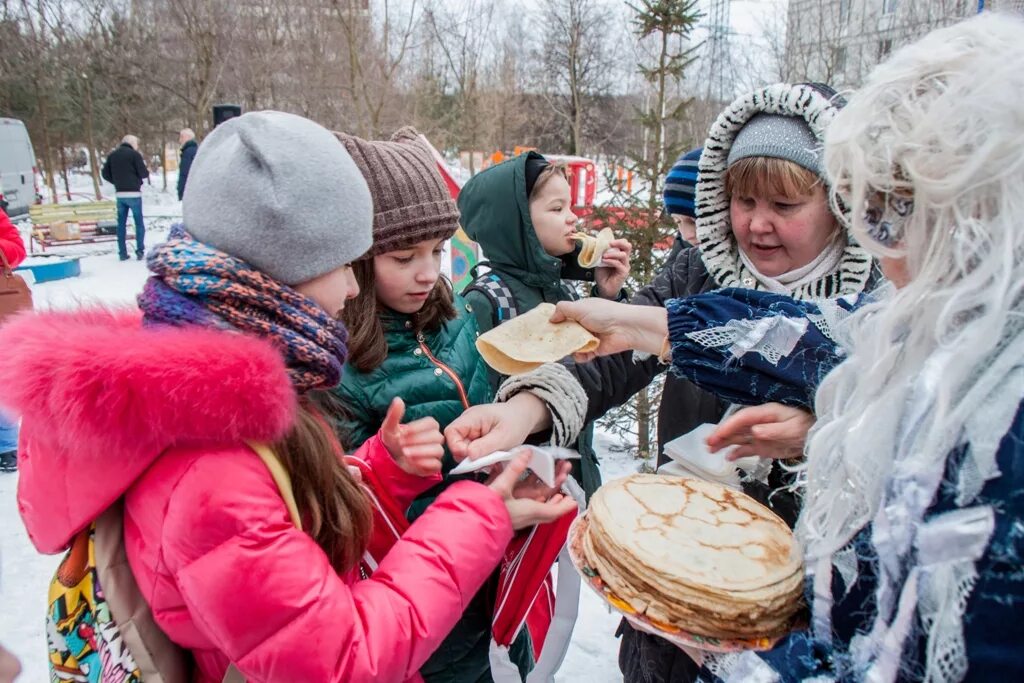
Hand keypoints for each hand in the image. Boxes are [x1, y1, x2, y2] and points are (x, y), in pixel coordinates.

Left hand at [379, 397, 444, 475]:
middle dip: (418, 440)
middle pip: (436, 437)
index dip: (418, 428)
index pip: (432, 423)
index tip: (404, 431)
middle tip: (402, 443)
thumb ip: (394, 414)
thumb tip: (398, 399)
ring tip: (405, 453)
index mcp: (429, 426)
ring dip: (420, 452)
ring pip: (438, 450)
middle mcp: (435, 438)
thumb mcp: (389, 427)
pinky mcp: (434, 466)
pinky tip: (411, 461)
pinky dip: (424, 463)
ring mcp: (436, 452)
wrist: (391, 459)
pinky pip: (436, 464)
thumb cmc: (393, 440)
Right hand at [445, 393, 548, 461]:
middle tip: (484, 462)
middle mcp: (467, 422)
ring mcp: (470, 430)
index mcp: (472, 417)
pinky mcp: (475, 437)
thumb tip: (468, 456)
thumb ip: (485, 446)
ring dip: (474, 458)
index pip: (451, 432)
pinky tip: (490, 458)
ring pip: (463, 449)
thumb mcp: (504, 437)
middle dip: (467, 455)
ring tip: (490, 459)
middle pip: (455, 442)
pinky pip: (471, 450)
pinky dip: (479, 457)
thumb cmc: (516, 422)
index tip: (471, 457)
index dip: (456, 447)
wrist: (524, 416)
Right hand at [488, 451, 577, 529]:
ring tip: (558, 482)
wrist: (472, 525)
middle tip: (565, 475)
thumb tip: (526, 453)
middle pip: (551, 508)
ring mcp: (522, 517)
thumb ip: (514, 469)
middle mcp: (528, 516)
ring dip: (550, 494)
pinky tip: (538, 492)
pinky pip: (533, 508)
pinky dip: (539, 500)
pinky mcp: (514, 516)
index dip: (566, 505)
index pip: (555, 511)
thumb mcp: (501, 486)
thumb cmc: (486, 509)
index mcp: (530, 511)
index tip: (575, 499)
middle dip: (560, 492)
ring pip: (542, 508)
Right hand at [550, 299, 666, 358]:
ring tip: (569, 348)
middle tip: (551, 342)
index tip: (544, 328)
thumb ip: (563, 310)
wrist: (626, 328)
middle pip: (565, 332)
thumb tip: (550, 318)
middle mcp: (584, 324)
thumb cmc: (604, 313)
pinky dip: (581, 356)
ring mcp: (589, 337)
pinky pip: (582, 356)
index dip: (555, 322)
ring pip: (572, 345)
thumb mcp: (579, 307)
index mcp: (580, 311)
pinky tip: (582, 353)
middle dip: (559, 337)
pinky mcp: (594, 350)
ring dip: (570, 348)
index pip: (563, 316)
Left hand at [595, 238, 631, 298]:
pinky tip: (604, 261)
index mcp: (620, 255)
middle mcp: (624, 259)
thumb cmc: (603, 275)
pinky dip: (610, 261)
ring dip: (612, 254)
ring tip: (603, 256)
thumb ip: (602, 254)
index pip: (623, 243)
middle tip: (609, 244)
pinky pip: (619, 264)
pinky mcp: (624, 273)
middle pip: (628, 246)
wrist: (604, 288)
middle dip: (619, 242)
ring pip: (623, 255)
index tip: (606, 241)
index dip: (616, 240)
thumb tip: (598, 244)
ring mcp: (625, 266)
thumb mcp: (600, 261)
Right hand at [705, 403, 814, 460]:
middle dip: (721, 434)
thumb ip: (774, 430)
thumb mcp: (793, 427)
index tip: (717, 435)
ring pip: (738, 438)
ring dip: (724, 443)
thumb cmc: (809, 425)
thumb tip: (754, 431)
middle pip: (736, 427)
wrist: (821, 433)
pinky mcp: (764, 446)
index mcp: (765, 414)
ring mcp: (761, 435)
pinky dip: (737, 453)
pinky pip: (747, 448)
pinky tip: (728, 457)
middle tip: (707, 443)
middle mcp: (759, 423)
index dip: (728, 426)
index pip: (742, 418)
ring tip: (710, 449)